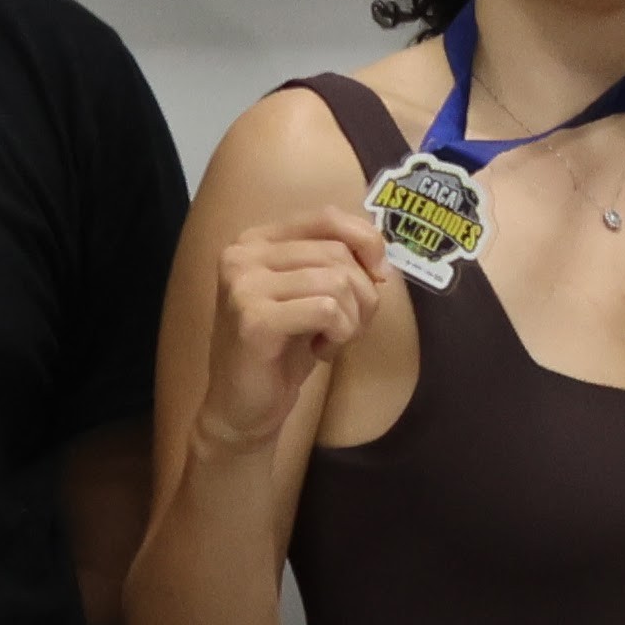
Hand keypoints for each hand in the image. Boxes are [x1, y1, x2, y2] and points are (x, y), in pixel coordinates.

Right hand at [195, 205, 390, 455]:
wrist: (243, 407)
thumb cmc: (283, 350)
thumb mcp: (313, 295)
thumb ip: (337, 263)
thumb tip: (381, 254)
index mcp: (256, 240)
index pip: (327, 216)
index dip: (366, 241)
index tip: (380, 276)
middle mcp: (243, 254)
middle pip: (337, 252)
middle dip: (363, 294)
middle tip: (347, 327)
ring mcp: (243, 284)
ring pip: (337, 281)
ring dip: (351, 319)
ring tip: (330, 340)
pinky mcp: (254, 318)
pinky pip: (328, 310)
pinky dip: (339, 335)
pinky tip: (319, 351)